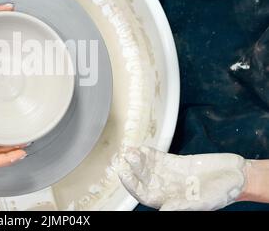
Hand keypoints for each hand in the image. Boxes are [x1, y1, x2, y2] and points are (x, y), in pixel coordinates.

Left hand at [118, 146, 247, 210]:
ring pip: (148, 167)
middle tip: (126, 157)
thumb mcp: (202, 201)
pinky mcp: (176, 162)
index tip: (123, 173)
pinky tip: (141, 147)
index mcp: (169, 200)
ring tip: (131, 150)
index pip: (143, 194)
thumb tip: (162, 211)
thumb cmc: (221, 193)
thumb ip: (180, 205)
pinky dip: (149, 153)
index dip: (131, 184)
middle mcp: (166, 188)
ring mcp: (169, 174)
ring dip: (138, 159)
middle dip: (133, 169)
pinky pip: (158, 158)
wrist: (236, 176)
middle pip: (142, 179)